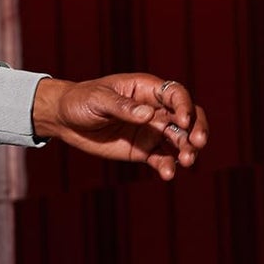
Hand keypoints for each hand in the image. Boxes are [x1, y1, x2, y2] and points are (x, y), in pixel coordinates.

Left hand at [30, 74, 207, 179]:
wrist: (65, 119)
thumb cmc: (81, 100)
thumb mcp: (98, 100)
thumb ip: (122, 107)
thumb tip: (147, 114)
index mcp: (147, 89)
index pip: (176, 94)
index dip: (184, 106)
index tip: (184, 120)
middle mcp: (155, 109)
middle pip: (187, 118)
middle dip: (197, 129)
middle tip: (198, 144)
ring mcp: (151, 130)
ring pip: (178, 140)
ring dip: (187, 150)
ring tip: (186, 162)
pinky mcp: (143, 150)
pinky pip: (161, 158)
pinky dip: (167, 165)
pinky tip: (168, 174)